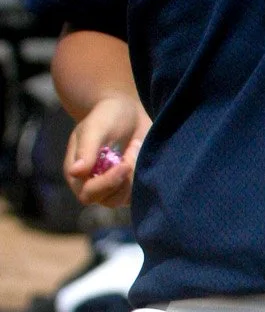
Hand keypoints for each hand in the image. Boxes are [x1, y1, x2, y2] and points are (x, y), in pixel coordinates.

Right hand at [64, 93, 148, 209]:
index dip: (107, 183)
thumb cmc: (107, 116)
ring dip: (134, 177)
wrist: (128, 112)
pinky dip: (141, 178)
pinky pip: (135, 194)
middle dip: (123, 179)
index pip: (87, 193)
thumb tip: (75, 172)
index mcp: (76, 172)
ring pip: (123, 199)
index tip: (125, 164)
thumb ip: (86, 149)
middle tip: (133, 152)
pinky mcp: (127, 186)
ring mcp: (110, 187)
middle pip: (106, 200)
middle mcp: (91, 184)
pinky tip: (140, 155)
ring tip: (135, 148)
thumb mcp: (95, 127)